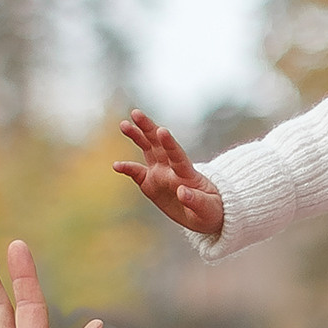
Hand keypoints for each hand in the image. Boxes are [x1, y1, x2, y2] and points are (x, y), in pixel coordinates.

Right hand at [115, 110, 224, 237]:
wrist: (204, 214)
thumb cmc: (211, 210)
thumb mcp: (208, 209)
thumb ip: (196, 200)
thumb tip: (182, 191)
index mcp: (188, 173)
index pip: (178, 156)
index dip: (170, 144)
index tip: (162, 131)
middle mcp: (172, 168)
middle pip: (159, 144)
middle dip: (148, 128)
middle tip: (136, 113)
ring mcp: (160, 173)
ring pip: (148, 150)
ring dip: (137, 136)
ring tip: (124, 124)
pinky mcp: (151, 182)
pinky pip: (137, 173)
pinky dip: (127, 168)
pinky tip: (116, 166)